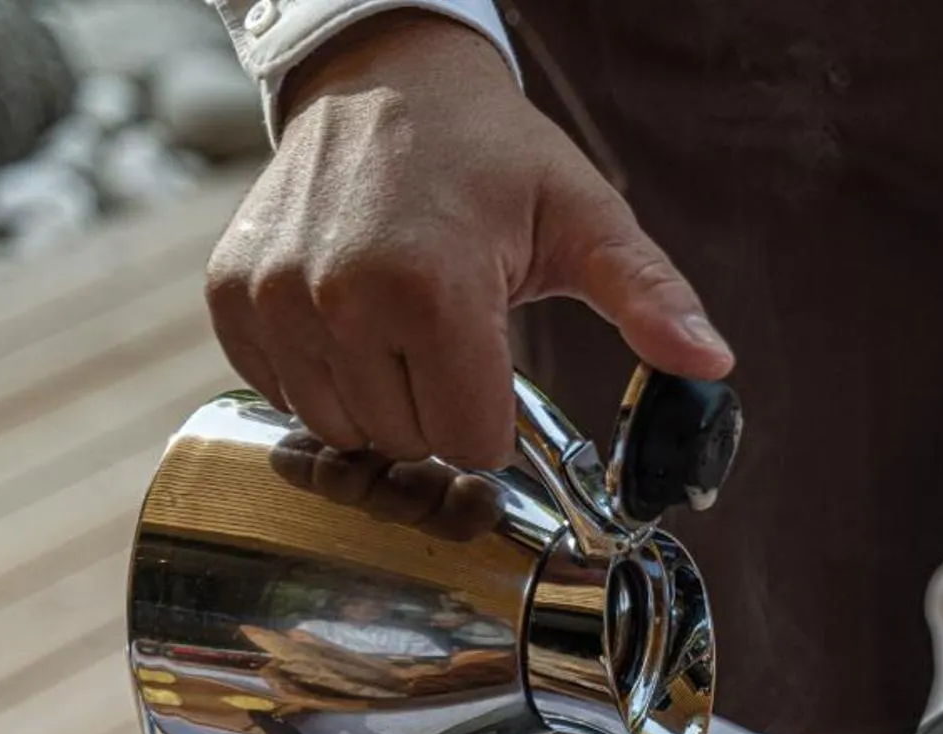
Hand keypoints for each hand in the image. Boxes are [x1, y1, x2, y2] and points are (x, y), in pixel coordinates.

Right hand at [206, 11, 730, 465]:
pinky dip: (321, 377)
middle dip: (437, 409)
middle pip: (405, 444)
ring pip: (342, 431)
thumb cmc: (490, 154)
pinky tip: (349, 319)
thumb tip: (710, 361)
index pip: (469, 443)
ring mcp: (274, 299)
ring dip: (379, 400)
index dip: (493, 418)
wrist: (381, 79)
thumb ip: (648, 296)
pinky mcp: (232, 298)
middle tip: (449, 333)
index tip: (495, 363)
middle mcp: (337, 298)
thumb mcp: (585, 216)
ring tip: (400, 324)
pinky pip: (283, 396)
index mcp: (430, 288)